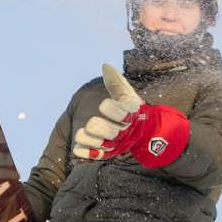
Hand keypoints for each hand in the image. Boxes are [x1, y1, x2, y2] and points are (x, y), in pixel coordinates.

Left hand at [73, 64, 189, 168]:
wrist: (142, 132)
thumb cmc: (131, 109)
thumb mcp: (128, 94)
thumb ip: (116, 82)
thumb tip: (105, 66)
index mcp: (130, 114)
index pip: (121, 113)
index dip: (110, 109)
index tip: (104, 105)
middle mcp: (124, 130)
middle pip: (107, 131)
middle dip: (96, 126)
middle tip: (93, 122)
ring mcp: (116, 143)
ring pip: (98, 143)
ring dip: (86, 138)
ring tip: (83, 133)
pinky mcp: (108, 153)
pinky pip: (92, 155)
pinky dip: (83, 151)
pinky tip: (79, 146)